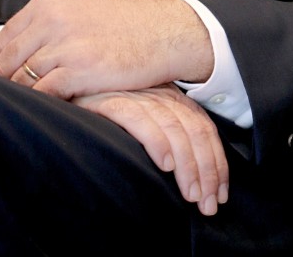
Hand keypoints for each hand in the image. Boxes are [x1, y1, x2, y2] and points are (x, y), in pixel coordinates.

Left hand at [0, 0, 213, 98]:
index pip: (4, 38)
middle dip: (7, 83)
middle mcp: (52, 19)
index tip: (8, 79)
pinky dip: (42, 104)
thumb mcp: (70, 16)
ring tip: (34, 107)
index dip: (0, 64)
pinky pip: (43, 93)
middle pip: (7, 60)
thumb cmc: (117, 28)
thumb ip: (26, 30)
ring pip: (21, 79)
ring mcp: (65, 44)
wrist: (161, 32)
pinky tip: (52, 108)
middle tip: (18, 99)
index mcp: (47, 3)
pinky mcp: (79, 68)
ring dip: (24, 97)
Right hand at [73, 83, 228, 216]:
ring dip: (186, 165)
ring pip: (172, 127)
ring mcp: (135, 94)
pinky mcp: (109, 99)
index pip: (204, 128)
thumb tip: (197, 178)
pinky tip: (164, 164)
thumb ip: (170, 136)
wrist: (72, 87)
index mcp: (172, 97)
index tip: (220, 195)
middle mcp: (158, 93)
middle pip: (193, 130)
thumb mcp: (147, 120)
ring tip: (190, 194)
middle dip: (206, 171)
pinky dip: (155, 141)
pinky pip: (138, 118)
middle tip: (207, 205)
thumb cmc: (109, 114)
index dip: (216, 163)